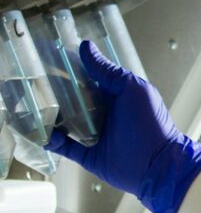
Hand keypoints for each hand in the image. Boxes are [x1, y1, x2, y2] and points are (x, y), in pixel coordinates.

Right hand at [45, 40, 200, 212]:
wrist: (157, 164)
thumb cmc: (151, 123)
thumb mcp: (132, 89)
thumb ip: (108, 71)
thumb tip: (86, 47)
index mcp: (116, 95)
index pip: (89, 78)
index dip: (71, 69)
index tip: (49, 57)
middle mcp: (104, 113)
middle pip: (73, 99)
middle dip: (54, 92)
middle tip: (32, 82)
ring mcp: (96, 134)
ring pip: (66, 122)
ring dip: (50, 115)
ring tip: (31, 105)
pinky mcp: (89, 155)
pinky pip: (65, 146)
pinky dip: (52, 140)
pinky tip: (43, 132)